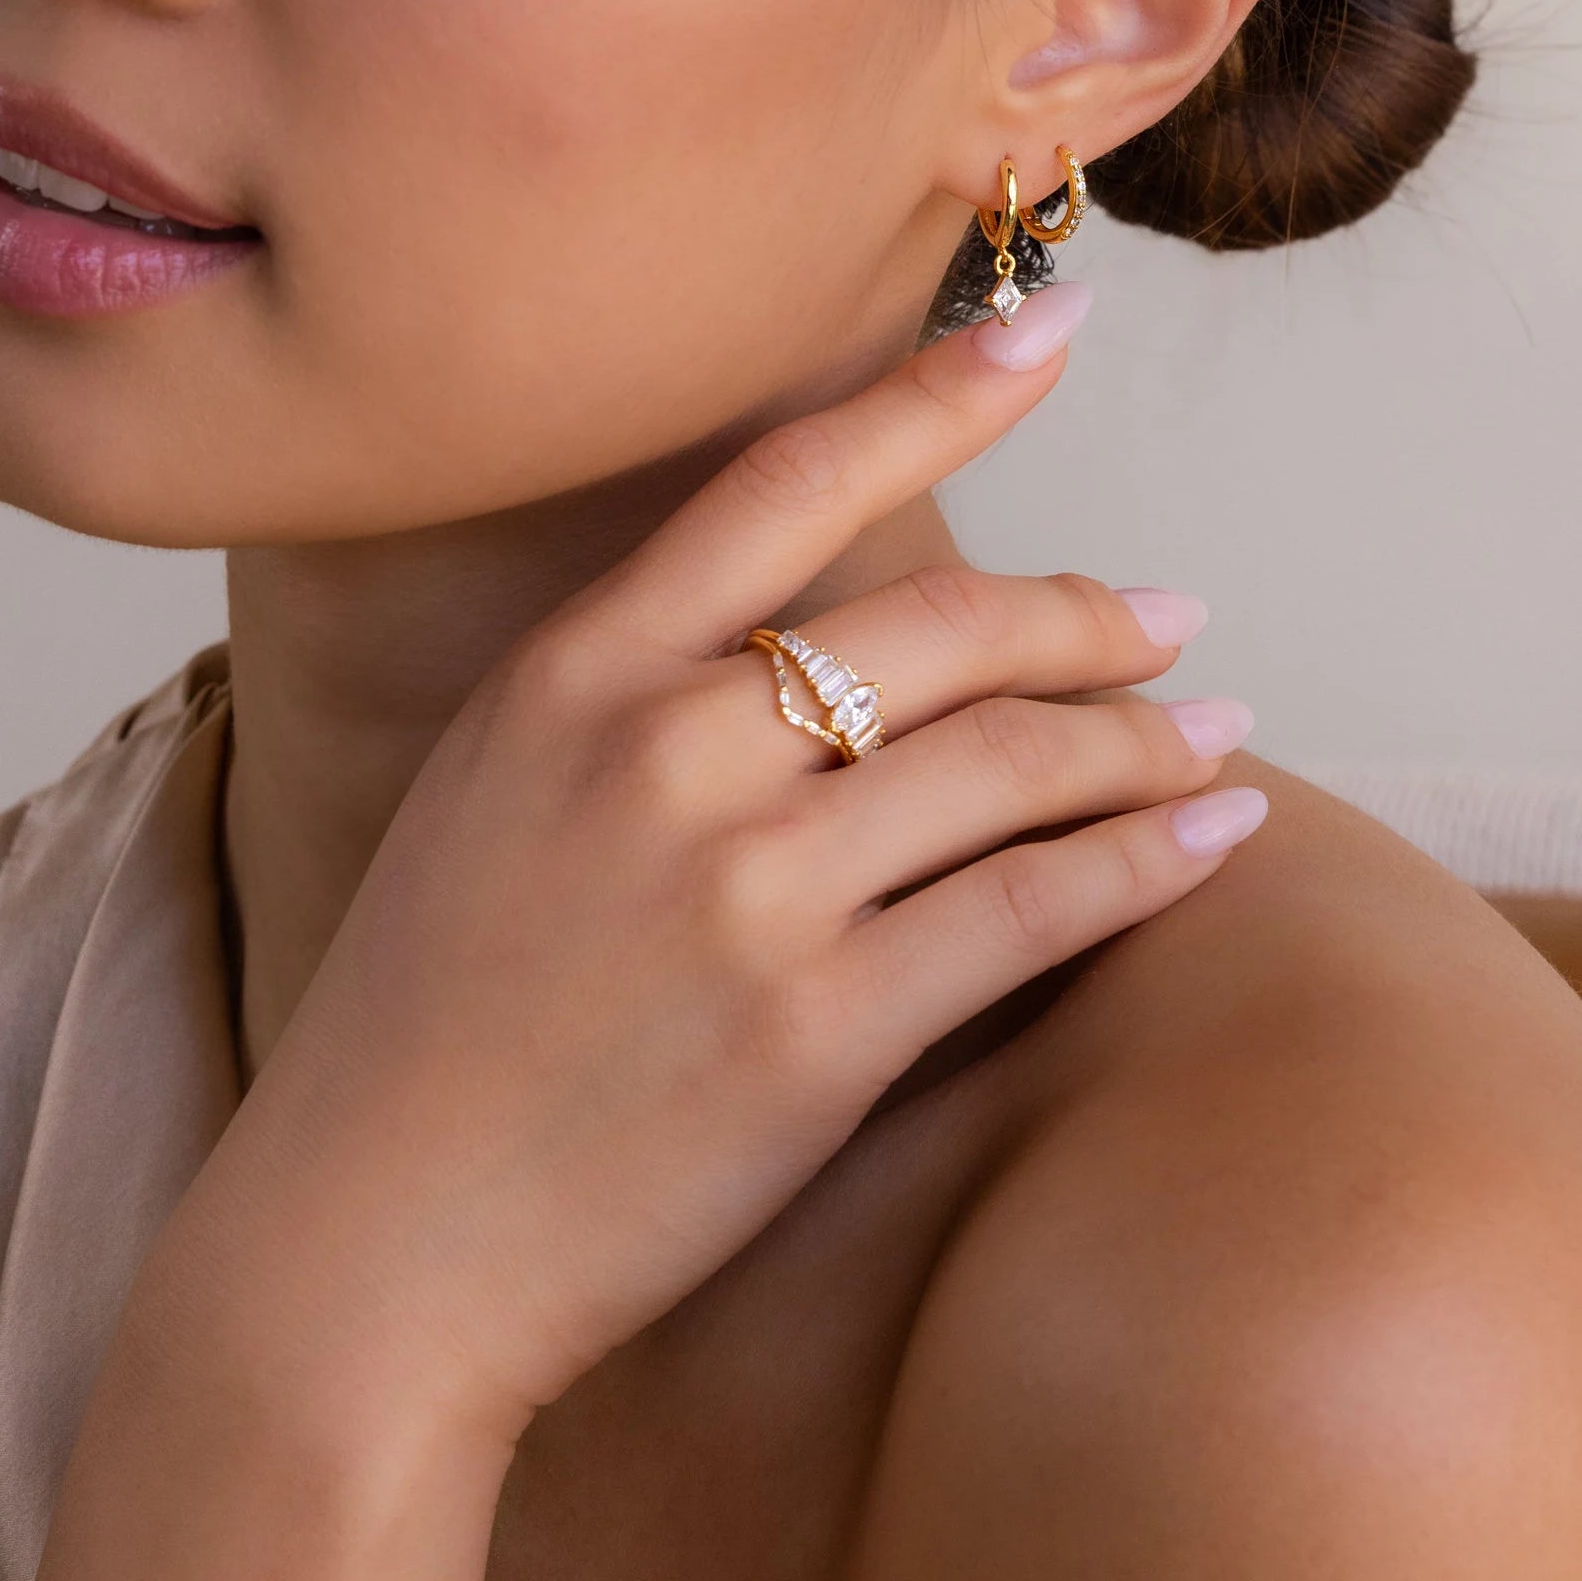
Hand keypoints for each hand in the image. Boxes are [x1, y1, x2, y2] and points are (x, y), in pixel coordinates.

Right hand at [144, 285, 1264, 1454]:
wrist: (361, 1256)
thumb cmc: (429, 1027)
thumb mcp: (494, 793)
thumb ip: (634, 694)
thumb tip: (800, 636)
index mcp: (575, 672)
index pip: (790, 483)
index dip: (938, 391)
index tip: (1052, 324)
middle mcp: (664, 750)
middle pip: (940, 626)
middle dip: (1088, 612)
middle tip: (1171, 613)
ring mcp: (743, 890)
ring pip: (1010, 760)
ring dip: (1145, 736)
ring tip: (1220, 727)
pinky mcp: (815, 1032)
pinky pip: (1029, 908)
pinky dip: (1144, 861)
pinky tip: (1214, 839)